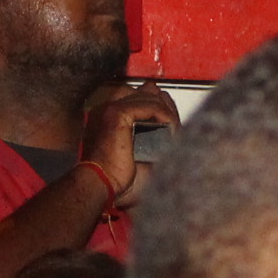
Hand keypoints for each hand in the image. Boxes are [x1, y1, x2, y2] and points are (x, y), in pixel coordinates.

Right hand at [80, 84, 181, 208]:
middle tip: (178, 125)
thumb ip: (151, 134)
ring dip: (169, 115)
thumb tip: (172, 125)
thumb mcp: (136, 153)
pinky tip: (173, 131)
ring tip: (177, 133)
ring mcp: (111, 107)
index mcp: (107, 116)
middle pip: (146, 93)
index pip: (138, 97)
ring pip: (151, 99)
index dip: (158, 106)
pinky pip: (153, 106)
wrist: (100, 184)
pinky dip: (167, 118)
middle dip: (166, 107)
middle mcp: (107, 107)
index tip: (172, 120)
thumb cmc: (114, 177)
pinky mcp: (118, 113)